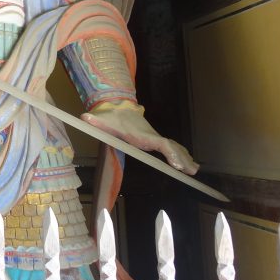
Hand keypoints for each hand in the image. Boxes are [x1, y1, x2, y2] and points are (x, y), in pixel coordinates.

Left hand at [81, 103, 198, 174]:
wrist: (118, 109)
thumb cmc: (111, 118)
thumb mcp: (103, 120)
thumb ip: (95, 121)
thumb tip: (85, 117)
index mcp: (142, 134)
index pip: (161, 143)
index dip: (170, 152)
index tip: (176, 164)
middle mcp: (152, 136)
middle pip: (172, 146)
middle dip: (182, 158)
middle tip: (192, 171)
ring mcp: (154, 137)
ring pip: (173, 147)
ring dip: (184, 157)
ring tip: (194, 170)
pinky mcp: (154, 139)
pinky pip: (170, 147)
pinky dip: (179, 154)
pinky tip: (187, 164)